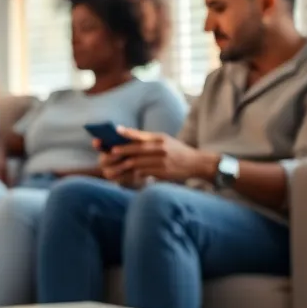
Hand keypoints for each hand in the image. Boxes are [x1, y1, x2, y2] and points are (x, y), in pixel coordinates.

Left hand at [98, 127, 212, 185]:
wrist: (196, 163)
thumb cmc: (177, 150)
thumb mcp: (165, 140)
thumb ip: (148, 138)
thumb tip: (127, 134)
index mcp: (160, 138)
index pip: (142, 135)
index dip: (128, 133)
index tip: (116, 131)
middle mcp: (161, 148)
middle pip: (138, 149)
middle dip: (123, 150)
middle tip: (110, 152)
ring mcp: (162, 161)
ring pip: (139, 163)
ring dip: (125, 165)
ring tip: (113, 168)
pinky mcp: (163, 172)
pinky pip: (144, 173)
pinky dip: (133, 174)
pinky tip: (124, 176)